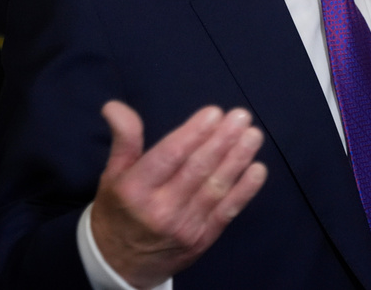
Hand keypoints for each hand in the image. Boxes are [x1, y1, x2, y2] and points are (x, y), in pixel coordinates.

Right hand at [90, 101, 267, 288]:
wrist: (119, 266)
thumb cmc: (118, 211)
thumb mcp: (113, 175)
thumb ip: (124, 139)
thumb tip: (115, 106)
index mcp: (136, 189)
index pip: (169, 156)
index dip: (193, 134)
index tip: (214, 113)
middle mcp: (161, 209)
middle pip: (197, 169)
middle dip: (222, 140)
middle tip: (241, 116)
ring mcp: (184, 226)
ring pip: (215, 188)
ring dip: (237, 159)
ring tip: (253, 135)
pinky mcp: (201, 239)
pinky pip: (226, 212)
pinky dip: (244, 191)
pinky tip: (257, 170)